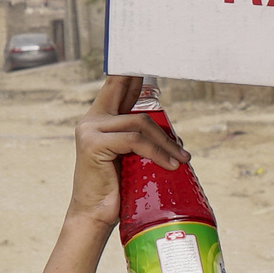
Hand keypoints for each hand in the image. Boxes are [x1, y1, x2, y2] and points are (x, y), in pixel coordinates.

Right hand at [68, 75, 184, 228]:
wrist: (96, 214)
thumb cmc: (118, 188)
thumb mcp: (132, 159)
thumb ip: (142, 141)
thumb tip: (175, 137)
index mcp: (100, 120)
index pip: (116, 87)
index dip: (130, 72)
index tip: (144, 58)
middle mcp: (91, 119)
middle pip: (123, 90)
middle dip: (140, 78)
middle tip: (159, 68)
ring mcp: (90, 130)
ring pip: (140, 123)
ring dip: (167, 141)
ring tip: (183, 158)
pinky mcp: (94, 144)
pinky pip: (136, 141)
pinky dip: (157, 152)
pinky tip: (171, 164)